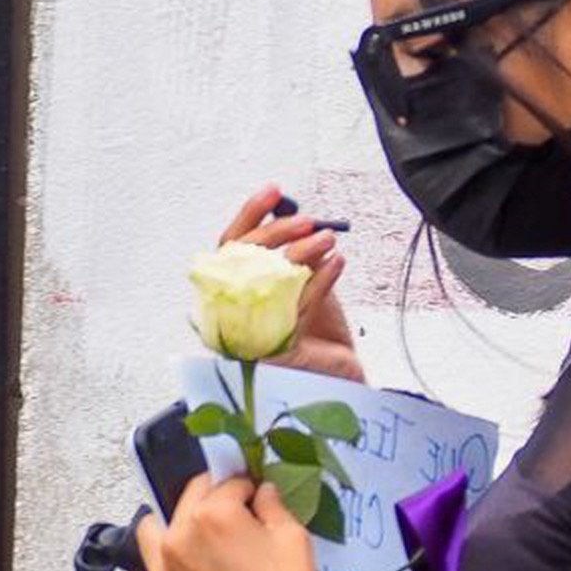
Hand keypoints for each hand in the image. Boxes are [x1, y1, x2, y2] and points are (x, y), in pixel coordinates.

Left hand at [126, 470, 364, 570]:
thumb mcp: (291, 536)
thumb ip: (272, 505)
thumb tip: (262, 493)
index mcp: (214, 514)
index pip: (227, 484)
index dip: (245, 488)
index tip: (253, 496)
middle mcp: (181, 537)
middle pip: (188, 498)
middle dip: (212, 500)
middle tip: (234, 516)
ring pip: (149, 531)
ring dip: (169, 525)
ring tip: (193, 535)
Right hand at [221, 184, 365, 382]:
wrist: (340, 379)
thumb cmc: (317, 334)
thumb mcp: (304, 282)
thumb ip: (295, 254)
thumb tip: (297, 215)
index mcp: (233, 292)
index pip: (230, 246)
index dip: (250, 215)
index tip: (273, 191)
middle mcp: (235, 313)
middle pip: (244, 259)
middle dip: (278, 233)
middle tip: (309, 221)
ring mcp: (253, 332)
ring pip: (271, 280)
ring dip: (304, 252)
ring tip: (329, 239)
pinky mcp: (279, 349)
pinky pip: (299, 304)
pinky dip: (322, 278)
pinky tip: (338, 263)